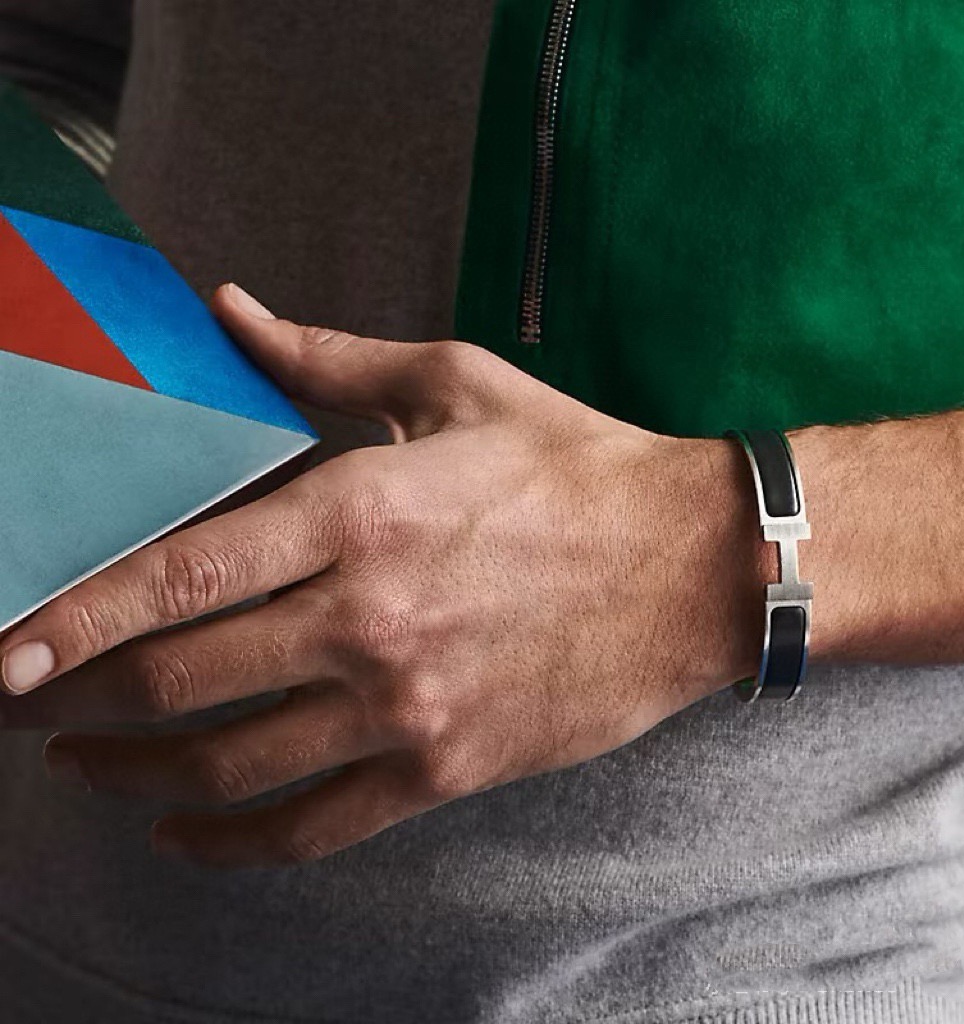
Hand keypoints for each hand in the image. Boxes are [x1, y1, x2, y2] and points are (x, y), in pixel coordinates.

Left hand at [0, 285, 764, 867]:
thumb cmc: (577, 468)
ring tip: (84, 766)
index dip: (78, 616)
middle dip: (77, 700)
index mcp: (362, 512)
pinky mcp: (445, 768)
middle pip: (182, 682)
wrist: (691, 564)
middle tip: (25, 704)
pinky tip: (189, 835)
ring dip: (133, 776)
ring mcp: (407, 707)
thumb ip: (327, 357)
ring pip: (230, 769)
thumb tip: (231, 310)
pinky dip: (233, 845)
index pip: (182, 574)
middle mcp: (370, 620)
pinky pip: (312, 829)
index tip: (10, 647)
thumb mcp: (456, 385)